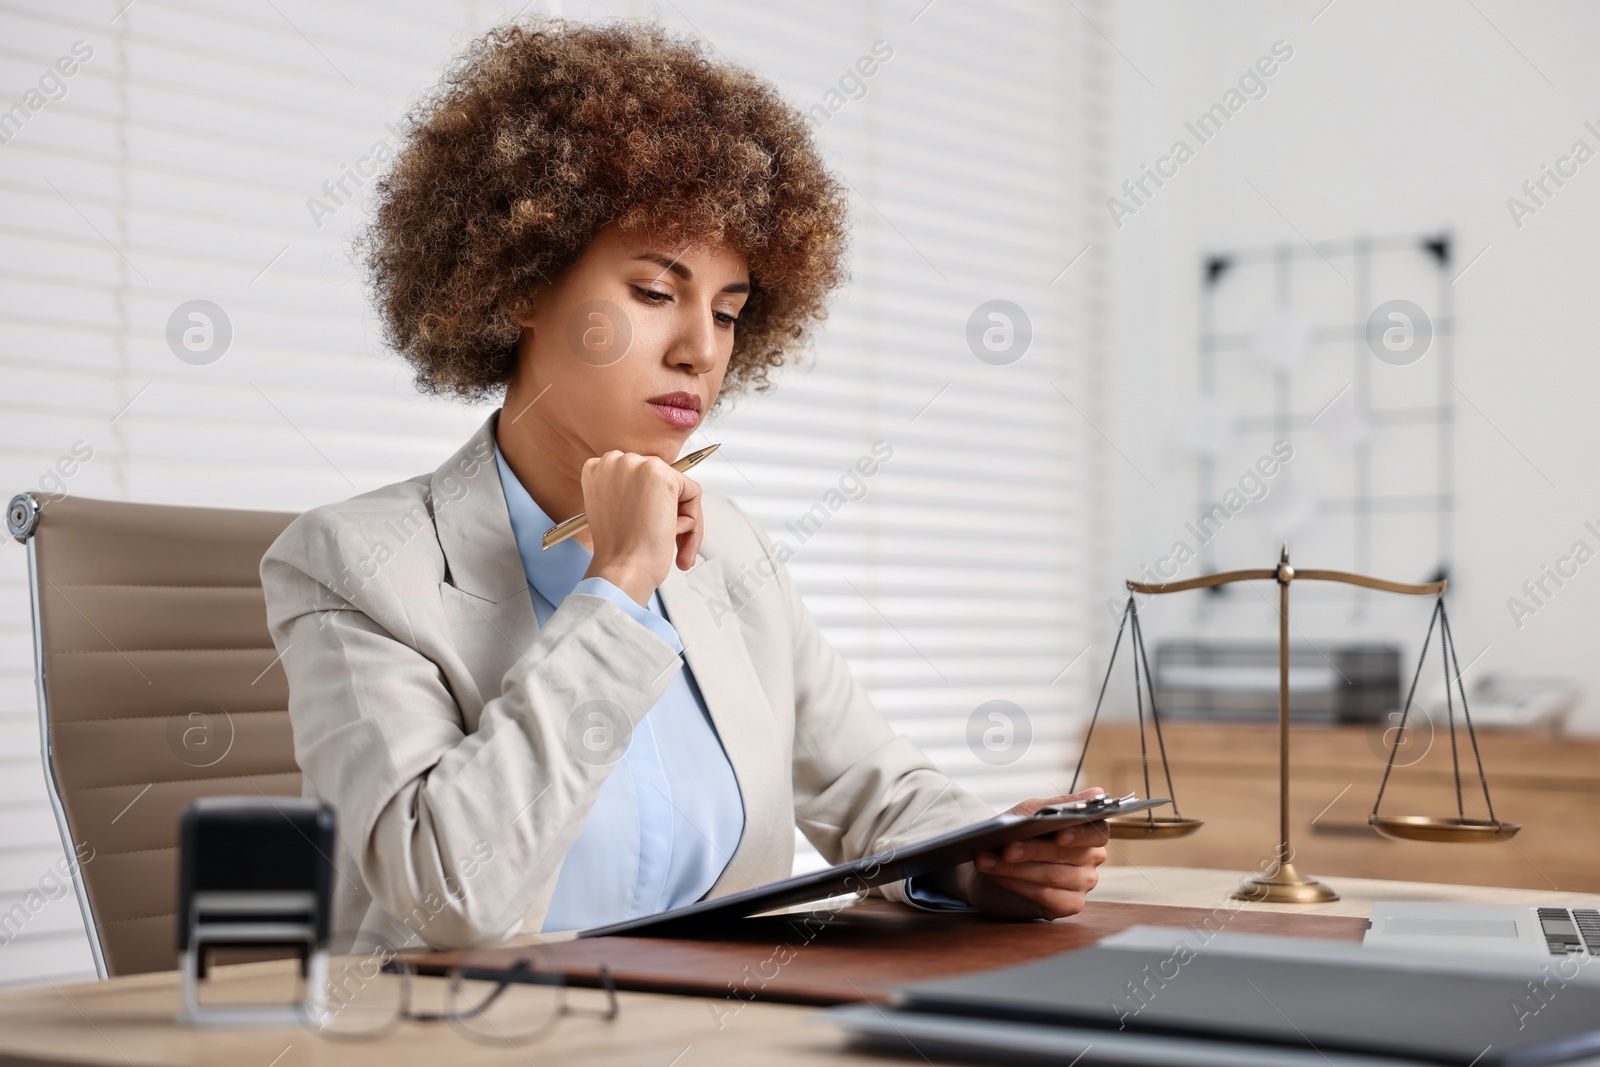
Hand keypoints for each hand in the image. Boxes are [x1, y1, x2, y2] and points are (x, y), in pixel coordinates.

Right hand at [579, 450, 703, 605]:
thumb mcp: (612, 512)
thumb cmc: (617, 551)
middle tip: (664, 539)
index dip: (647, 504)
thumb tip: (654, 490)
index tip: (647, 526)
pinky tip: (671, 535)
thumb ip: (627, 493)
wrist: (622, 568)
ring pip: (677, 488)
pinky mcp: (662, 475)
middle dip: (666, 510)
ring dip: (679, 519)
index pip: (637, 477)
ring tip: (668, 543)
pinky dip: (692, 521)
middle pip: (659, 479)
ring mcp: (638, 465)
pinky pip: (693, 493)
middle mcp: (615, 461)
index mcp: (598, 469)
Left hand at [926, 788, 1109, 919]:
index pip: (1097, 831)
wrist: (991, 862)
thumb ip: (1059, 805)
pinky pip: (1047, 896)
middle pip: (1068, 854)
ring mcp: (1082, 883)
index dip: (1079, 834)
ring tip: (987, 860)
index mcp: (1089, 832)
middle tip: (1005, 847)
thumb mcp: (1030, 813)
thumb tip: (1097, 792)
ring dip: (1015, 868)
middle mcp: (1091, 858)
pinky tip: (997, 876)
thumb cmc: (1016, 833)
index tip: (1058, 835)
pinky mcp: (1068, 905)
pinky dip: (1018, 885)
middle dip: (1032, 850)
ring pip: (1053, 875)